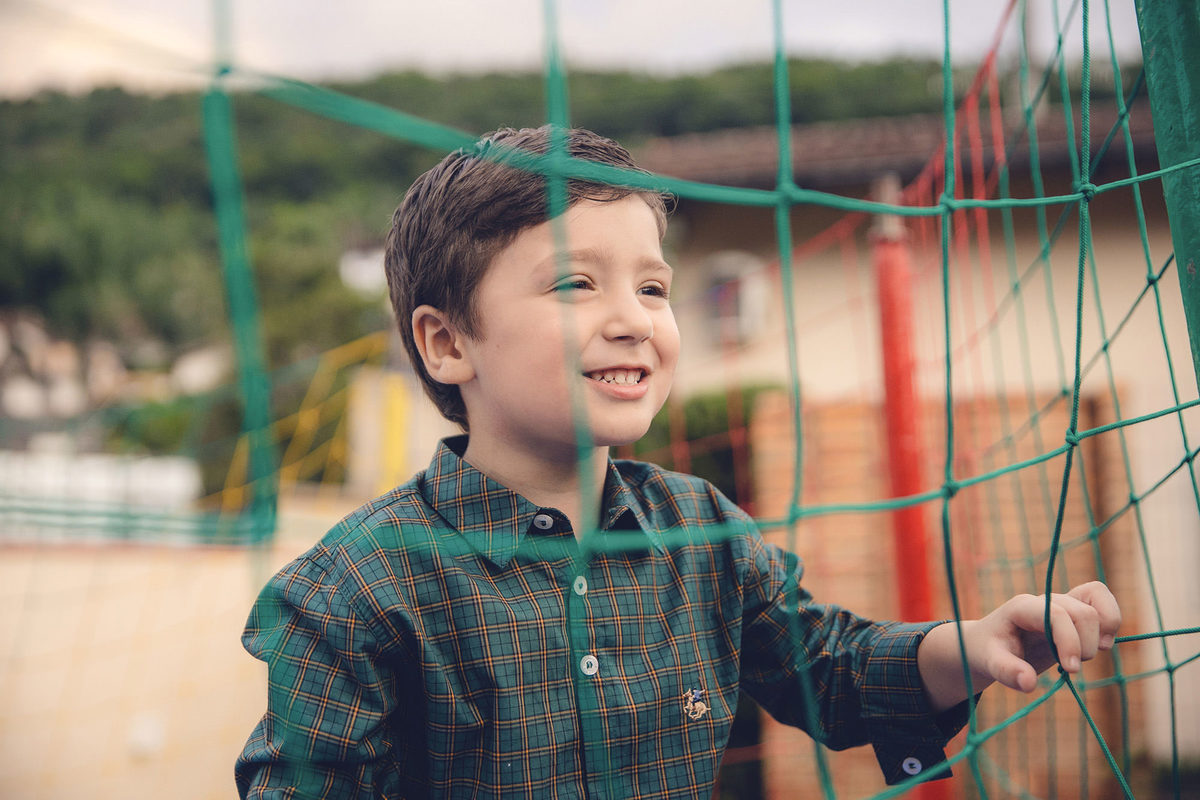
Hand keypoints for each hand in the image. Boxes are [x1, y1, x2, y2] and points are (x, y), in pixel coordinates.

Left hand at [965, 580, 1121, 692]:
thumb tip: (1029, 684)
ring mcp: (1062, 602)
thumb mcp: (989, 662)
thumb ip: (1006, 672)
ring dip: (1103, 629)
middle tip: (1071, 667)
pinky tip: (1102, 643)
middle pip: (1082, 612)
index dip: (1069, 641)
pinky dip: (1110, 621)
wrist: (990, 643)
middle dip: (1085, 644)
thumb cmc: (989, 651)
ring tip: (1092, 652)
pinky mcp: (1075, 610)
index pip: (1056, 614)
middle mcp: (1045, 600)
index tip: (1070, 669)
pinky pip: (1101, 600)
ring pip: (1098, 598)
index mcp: (1022, 608)